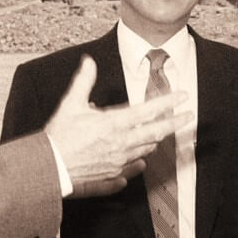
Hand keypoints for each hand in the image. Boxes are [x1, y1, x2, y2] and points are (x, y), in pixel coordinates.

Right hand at [45, 55, 192, 197]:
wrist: (49, 168)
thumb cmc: (58, 137)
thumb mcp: (70, 104)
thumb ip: (83, 81)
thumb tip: (89, 62)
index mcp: (114, 124)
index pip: (150, 110)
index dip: (169, 102)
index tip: (183, 97)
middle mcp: (122, 144)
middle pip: (157, 132)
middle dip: (175, 123)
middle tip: (188, 118)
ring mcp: (119, 162)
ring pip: (146, 150)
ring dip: (155, 140)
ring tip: (161, 134)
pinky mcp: (112, 176)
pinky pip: (132, 169)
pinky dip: (138, 163)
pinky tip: (140, 162)